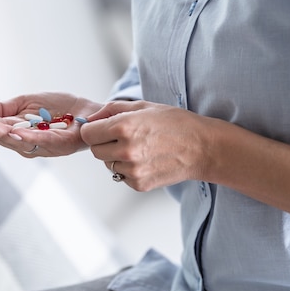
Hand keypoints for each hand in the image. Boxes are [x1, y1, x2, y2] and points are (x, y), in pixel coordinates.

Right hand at [0, 92, 102, 156]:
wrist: (90, 110)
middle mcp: (28, 143)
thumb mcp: (27, 103)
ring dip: (1, 134)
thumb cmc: (60, 108)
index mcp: (18, 132)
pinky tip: (14, 133)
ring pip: (18, 142)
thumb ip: (4, 109)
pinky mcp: (61, 145)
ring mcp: (44, 146)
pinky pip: (42, 142)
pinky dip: (27, 138)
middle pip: (2, 138)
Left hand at [80, 100, 210, 190]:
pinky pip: (121, 176)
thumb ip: (112, 109)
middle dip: (104, 143)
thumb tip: (91, 119)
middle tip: (124, 138)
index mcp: (124, 127)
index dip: (94, 129)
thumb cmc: (175, 123)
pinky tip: (146, 160)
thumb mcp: (144, 106)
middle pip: (95, 151)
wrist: (202, 148)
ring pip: (108, 165)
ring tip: (140, 148)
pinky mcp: (139, 184)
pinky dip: (128, 169)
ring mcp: (132, 170)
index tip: (102, 129)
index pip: (87, 133)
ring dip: (116, 157)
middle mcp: (125, 150)